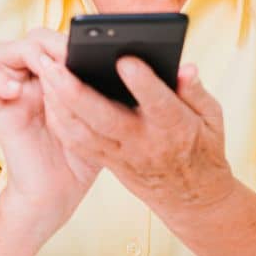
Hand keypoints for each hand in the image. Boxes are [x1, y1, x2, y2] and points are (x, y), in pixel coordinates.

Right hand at [0, 29, 100, 231]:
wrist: (60, 192)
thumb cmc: (84, 156)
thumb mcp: (100, 117)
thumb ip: (98, 89)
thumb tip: (106, 58)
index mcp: (59, 75)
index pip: (57, 39)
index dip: (68, 38)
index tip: (86, 48)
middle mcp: (34, 79)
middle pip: (30, 39)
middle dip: (48, 41)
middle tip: (65, 56)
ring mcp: (13, 93)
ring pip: (5, 51)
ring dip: (25, 53)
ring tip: (44, 68)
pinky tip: (18, 91)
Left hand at [36, 54, 235, 215]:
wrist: (190, 196)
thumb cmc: (201, 145)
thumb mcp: (211, 117)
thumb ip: (195, 91)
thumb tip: (185, 68)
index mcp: (175, 128)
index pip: (159, 105)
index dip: (143, 83)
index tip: (126, 59)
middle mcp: (144, 143)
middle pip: (105, 118)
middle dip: (77, 91)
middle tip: (55, 63)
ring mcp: (121, 155)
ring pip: (82, 133)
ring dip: (59, 103)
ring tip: (43, 71)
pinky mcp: (106, 161)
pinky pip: (76, 142)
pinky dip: (59, 119)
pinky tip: (47, 94)